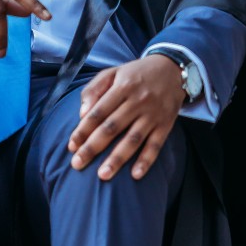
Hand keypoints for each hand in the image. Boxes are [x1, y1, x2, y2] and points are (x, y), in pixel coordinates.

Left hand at [67, 55, 182, 181]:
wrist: (173, 70)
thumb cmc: (136, 74)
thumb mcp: (113, 73)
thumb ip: (94, 89)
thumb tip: (82, 114)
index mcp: (122, 87)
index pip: (98, 112)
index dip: (83, 130)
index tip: (71, 146)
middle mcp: (138, 101)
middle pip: (112, 128)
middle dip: (93, 147)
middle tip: (77, 164)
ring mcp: (153, 114)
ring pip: (133, 139)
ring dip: (117, 158)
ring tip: (103, 175)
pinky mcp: (166, 124)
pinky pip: (156, 145)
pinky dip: (146, 160)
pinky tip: (135, 174)